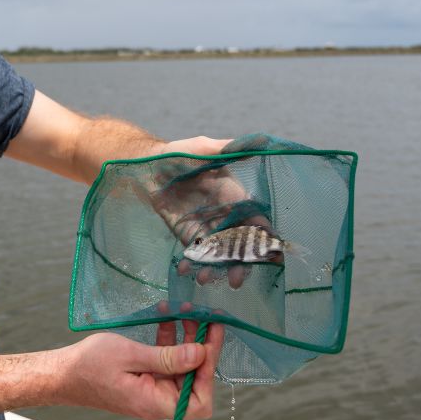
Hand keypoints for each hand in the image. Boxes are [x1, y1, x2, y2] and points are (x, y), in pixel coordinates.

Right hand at [58, 322, 223, 419]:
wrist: (61, 374)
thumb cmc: (89, 366)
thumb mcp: (130, 355)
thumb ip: (168, 358)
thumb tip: (201, 355)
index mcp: (155, 402)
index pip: (199, 399)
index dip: (209, 371)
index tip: (209, 339)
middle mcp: (157, 401)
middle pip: (193, 380)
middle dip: (201, 347)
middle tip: (206, 317)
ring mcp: (151, 390)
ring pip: (180, 368)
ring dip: (185, 340)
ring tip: (186, 312)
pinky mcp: (144, 379)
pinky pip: (164, 362)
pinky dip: (168, 342)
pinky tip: (166, 319)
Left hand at [149, 136, 272, 288]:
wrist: (147, 164)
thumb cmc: (179, 153)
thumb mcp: (203, 148)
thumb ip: (228, 149)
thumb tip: (261, 139)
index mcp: (234, 196)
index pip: (256, 221)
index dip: (266, 239)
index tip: (273, 256)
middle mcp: (223, 215)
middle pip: (239, 245)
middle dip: (240, 263)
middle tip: (236, 280)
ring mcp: (205, 226)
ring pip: (217, 253)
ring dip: (215, 269)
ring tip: (205, 279)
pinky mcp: (186, 233)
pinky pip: (194, 251)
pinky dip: (192, 263)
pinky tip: (186, 272)